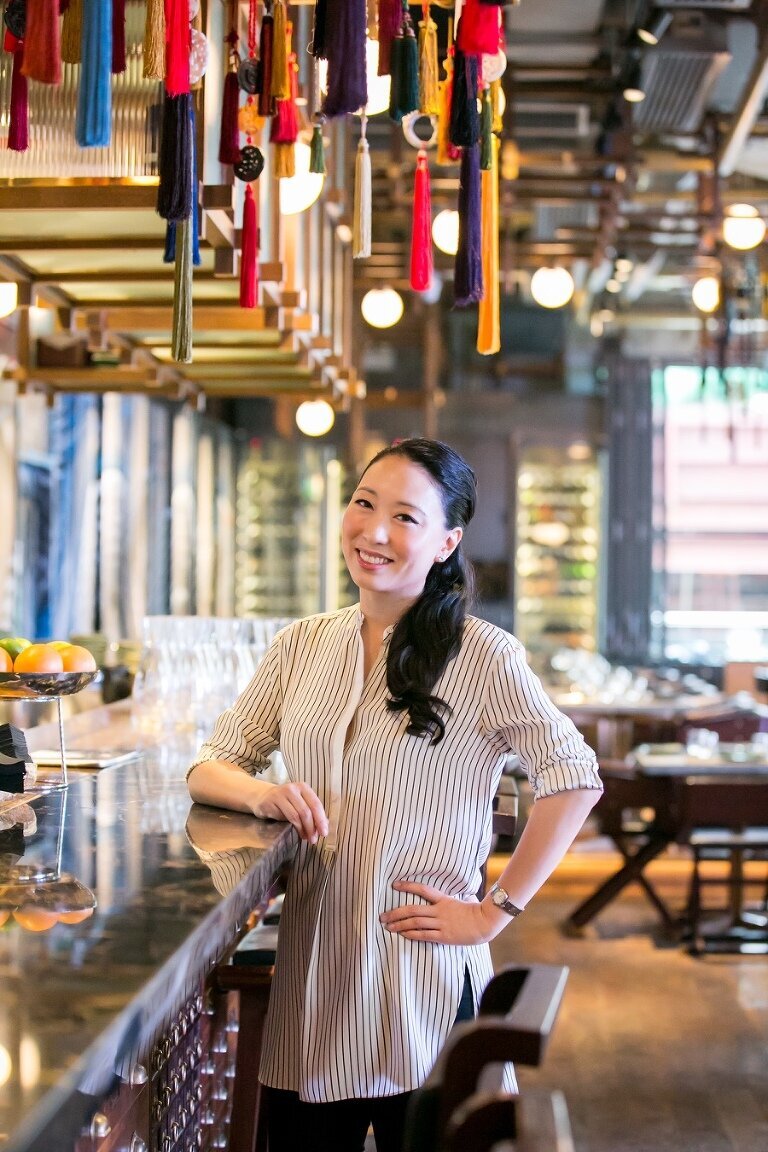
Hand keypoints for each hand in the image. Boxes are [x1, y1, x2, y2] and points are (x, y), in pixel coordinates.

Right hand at [251, 781, 328, 843]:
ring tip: (306, 838)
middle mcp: (292, 788)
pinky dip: (293, 827)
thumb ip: (312, 813)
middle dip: (312, 827)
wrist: (263, 797)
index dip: (321, 819)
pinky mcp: (271, 802)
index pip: (316, 804)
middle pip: (306, 811)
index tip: (324, 832)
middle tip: (314, 839)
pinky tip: (297, 832)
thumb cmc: (285, 802)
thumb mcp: (299, 804)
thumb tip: (324, 826)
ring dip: (303, 829)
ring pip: (296, 815)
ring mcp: (280, 794)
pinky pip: (284, 817)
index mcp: (303, 787)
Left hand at [379, 881, 501, 945]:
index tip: (394, 885)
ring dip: (399, 925)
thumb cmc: (475, 910)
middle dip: (395, 912)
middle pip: (412, 909)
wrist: (485, 922)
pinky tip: (402, 934)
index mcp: (443, 899)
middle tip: (382, 916)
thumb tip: (445, 896)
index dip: (408, 886)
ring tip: (387, 926)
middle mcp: (439, 910)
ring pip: (415, 922)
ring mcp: (441, 923)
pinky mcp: (444, 936)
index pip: (423, 889)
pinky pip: (424, 935)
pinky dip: (411, 934)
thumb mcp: (461, 899)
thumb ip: (450, 899)